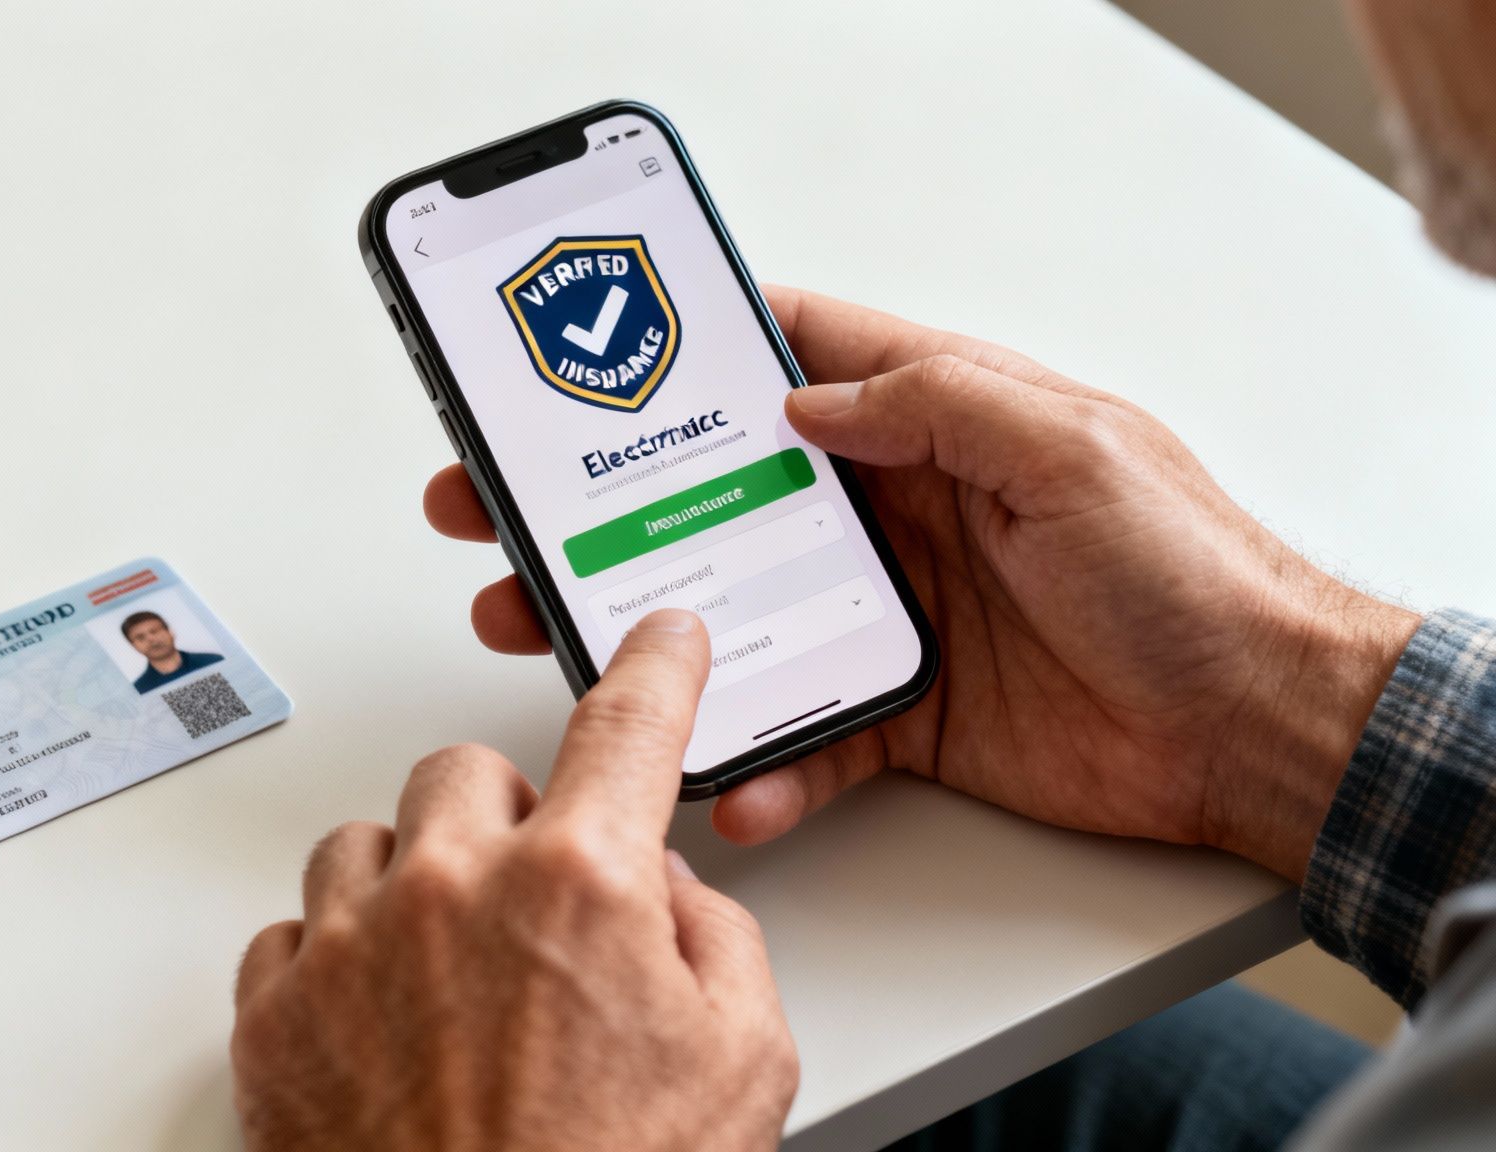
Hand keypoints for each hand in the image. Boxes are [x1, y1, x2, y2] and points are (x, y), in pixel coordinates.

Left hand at [230, 611, 797, 1151]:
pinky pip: (290, 931)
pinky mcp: (274, 1018)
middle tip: (533, 899)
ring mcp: (350, 948)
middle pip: (467, 770)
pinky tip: (380, 1020)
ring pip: (366, 840)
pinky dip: (334, 958)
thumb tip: (661, 891)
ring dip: (412, 881)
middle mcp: (453, 890)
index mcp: (581, 886)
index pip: (627, 726)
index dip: (655, 669)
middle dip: (508, 817)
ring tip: (449, 975)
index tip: (659, 641)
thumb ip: (713, 938)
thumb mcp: (743, 1066)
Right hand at [425, 287, 1419, 881]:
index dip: (694, 356)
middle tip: (507, 514)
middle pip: (723, 496)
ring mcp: (893, 615)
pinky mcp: (904, 715)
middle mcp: (899, 513)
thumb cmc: (1191, 574)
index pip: (796, 358)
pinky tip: (730, 782)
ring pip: (738, 619)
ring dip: (649, 635)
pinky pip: (807, 736)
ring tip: (559, 645)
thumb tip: (810, 392)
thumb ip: (938, 401)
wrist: (1256, 729)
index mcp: (937, 424)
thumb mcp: (1072, 450)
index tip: (593, 369)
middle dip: (612, 506)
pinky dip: (762, 764)